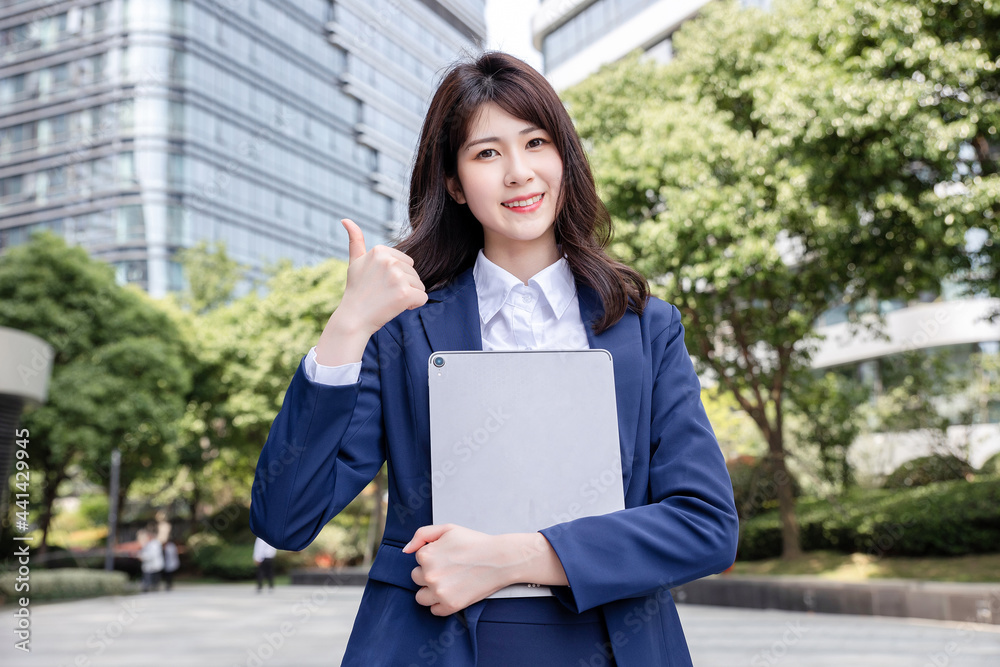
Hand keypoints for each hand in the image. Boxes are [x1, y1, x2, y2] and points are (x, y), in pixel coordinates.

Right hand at [337, 218, 427, 334]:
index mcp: (380, 250)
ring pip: (420, 285)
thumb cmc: (356, 290)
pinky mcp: (405, 293)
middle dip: (404, 285)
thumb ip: (355, 240)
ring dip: (409, 296)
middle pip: (414, 273)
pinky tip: (397, 307)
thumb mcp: (355, 262)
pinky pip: (423, 298)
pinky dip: (414, 305)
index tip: (380, 283)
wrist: (353, 318)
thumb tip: (346, 219)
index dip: (397, 275)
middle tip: (384, 294)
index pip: (406, 261)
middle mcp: (389, 261)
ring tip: (389, 300)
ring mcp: (398, 277)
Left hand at [402, 524, 509, 615]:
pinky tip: (453, 592)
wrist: (499, 559)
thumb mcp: (447, 529)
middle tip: (449, 569)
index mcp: (426, 555)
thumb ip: (422, 534)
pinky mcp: (451, 605)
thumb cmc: (475, 543)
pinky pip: (434, 610)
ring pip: (421, 597)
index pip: (418, 559)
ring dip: (430, 591)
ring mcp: (439, 592)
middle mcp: (430, 575)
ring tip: (448, 582)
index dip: (432, 557)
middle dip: (429, 573)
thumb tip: (405, 550)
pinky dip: (441, 604)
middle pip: (416, 578)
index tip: (447, 556)